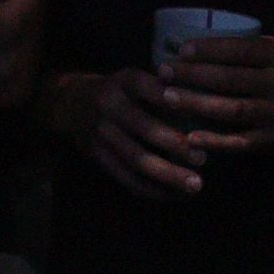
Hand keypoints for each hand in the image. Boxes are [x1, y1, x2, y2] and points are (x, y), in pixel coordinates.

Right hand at [65, 69, 206, 200]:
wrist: (69, 104)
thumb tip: (203, 103)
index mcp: (121, 82)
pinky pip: (127, 178)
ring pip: (137, 160)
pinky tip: (175, 194)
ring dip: (169, 175)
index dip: (165, 97)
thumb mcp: (131, 80)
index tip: (191, 107)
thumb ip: (161, 88)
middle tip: (203, 159)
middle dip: (176, 146)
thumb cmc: (118, 92)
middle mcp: (108, 106)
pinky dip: (153, 190)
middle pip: (145, 129)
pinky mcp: (97, 156)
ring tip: (196, 185)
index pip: (144, 87)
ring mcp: (101, 133)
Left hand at [159, 35, 273, 155]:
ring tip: (168, 97)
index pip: (240, 49)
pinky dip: (216, 141)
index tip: (180, 49)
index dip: (208, 49)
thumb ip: (260, 49)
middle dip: (192, 74)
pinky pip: (243, 142)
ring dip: (196, 103)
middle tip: (162, 71)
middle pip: (229, 78)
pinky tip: (191, 137)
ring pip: (232, 109)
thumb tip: (210, 44)